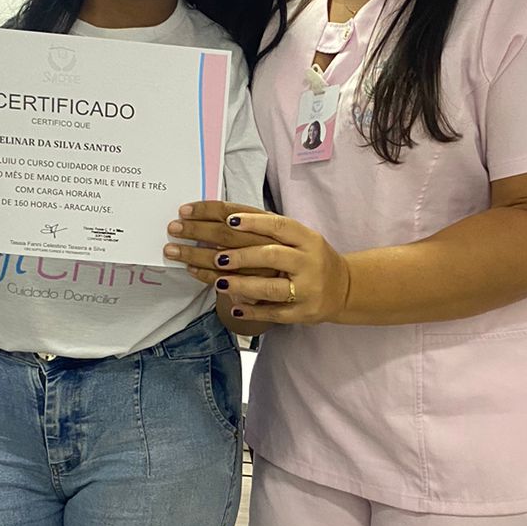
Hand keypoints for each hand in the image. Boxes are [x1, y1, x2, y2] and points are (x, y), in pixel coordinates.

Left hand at [166, 204, 349, 324]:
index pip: (269, 222)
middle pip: (260, 251)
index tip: (204, 213)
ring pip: (267, 284)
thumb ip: (265, 229)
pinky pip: (272, 312)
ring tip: (213, 279)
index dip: (238, 218)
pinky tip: (230, 306)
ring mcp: (305, 287)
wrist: (345, 288)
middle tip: (182, 240)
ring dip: (236, 281)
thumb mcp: (295, 237)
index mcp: (302, 236)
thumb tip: (222, 219)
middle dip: (218, 246)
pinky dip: (251, 310)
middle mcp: (305, 259)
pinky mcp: (301, 312)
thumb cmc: (310, 257)